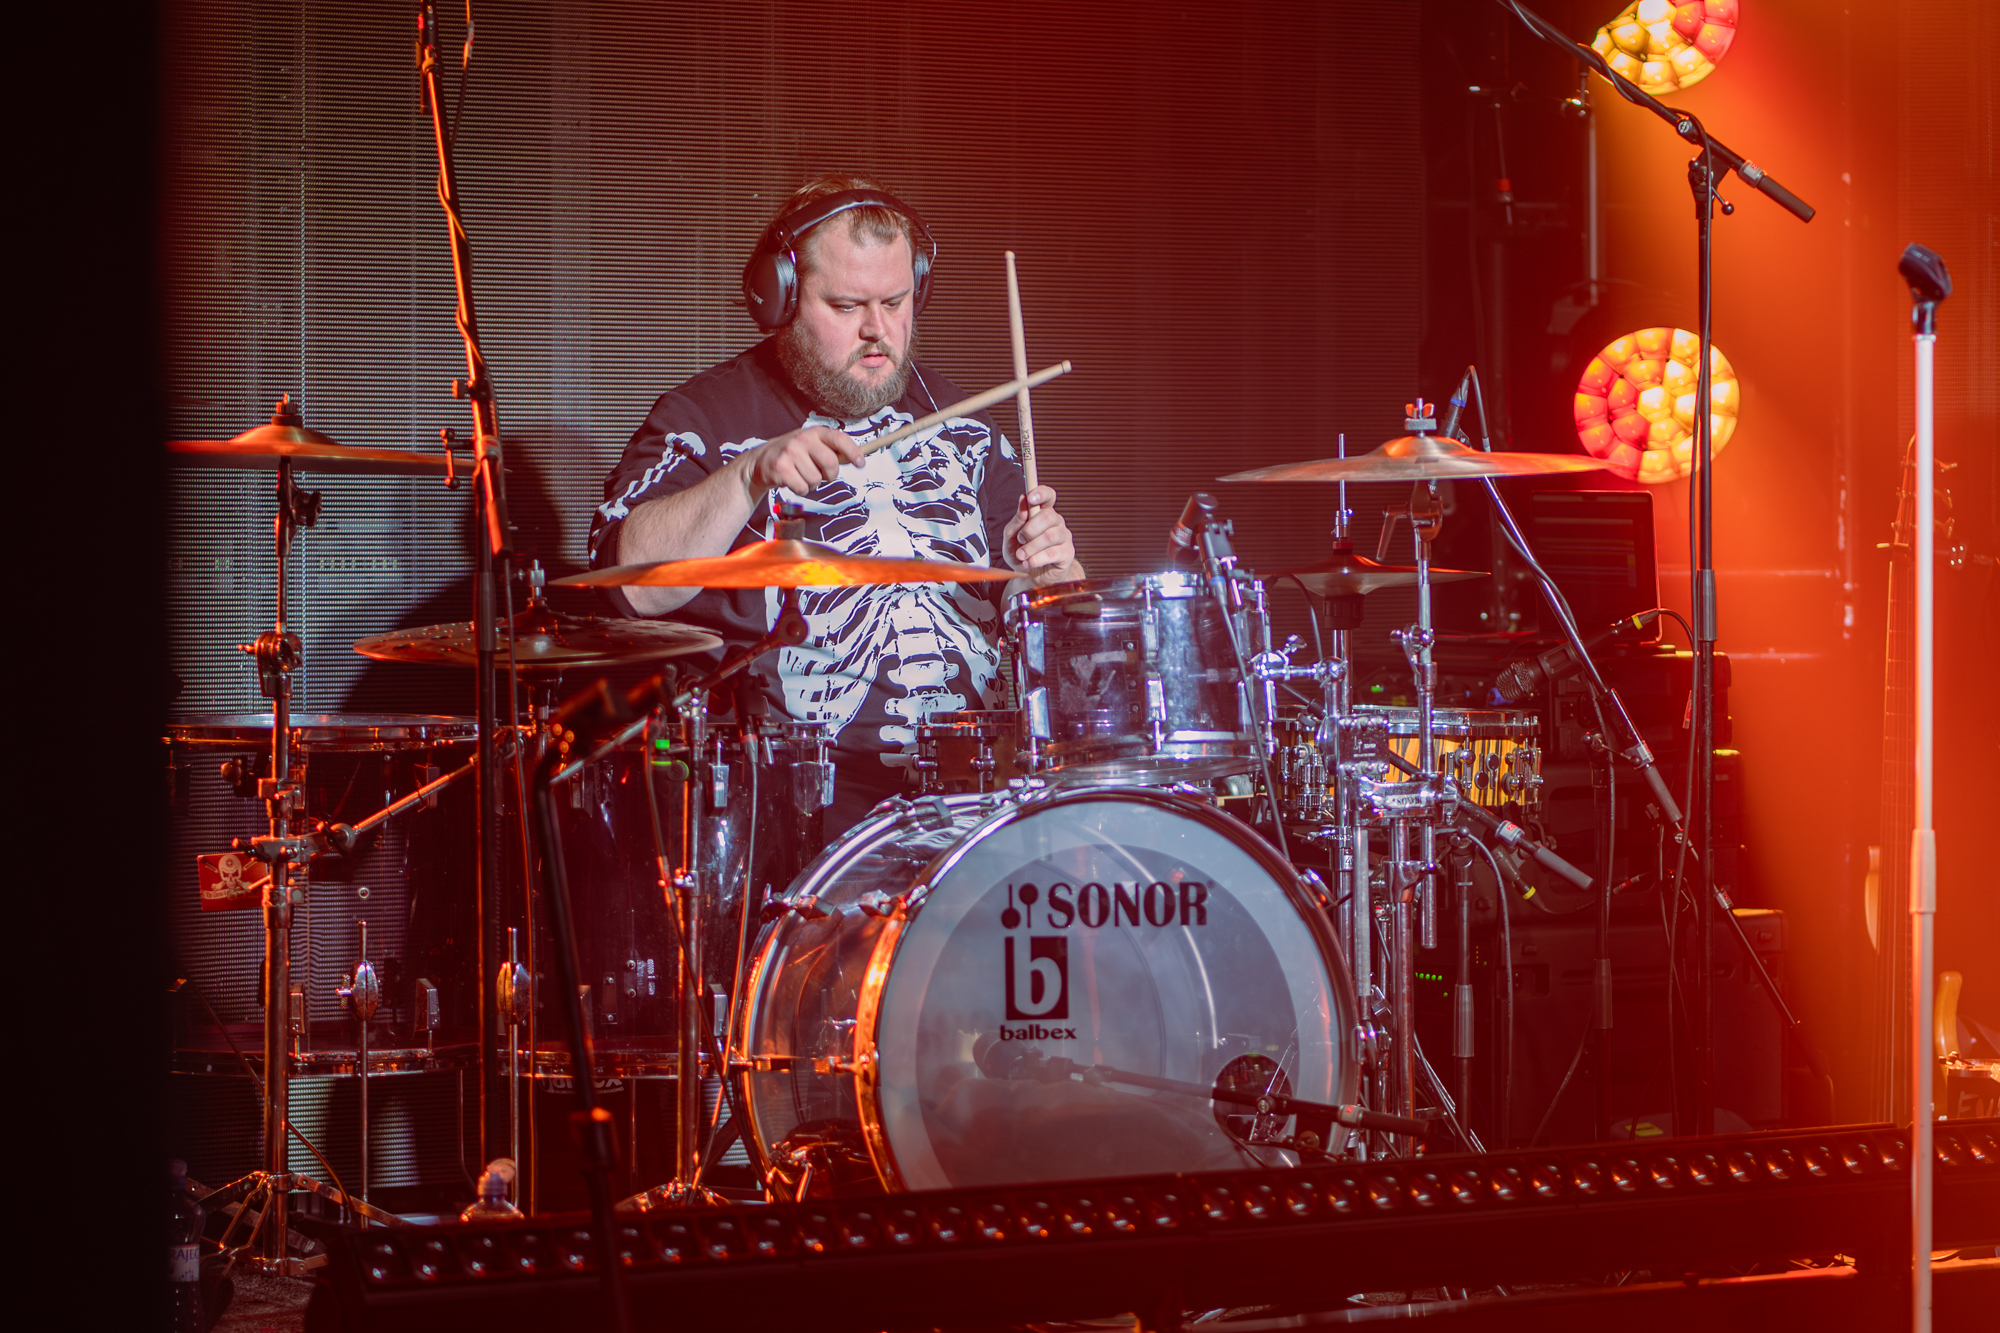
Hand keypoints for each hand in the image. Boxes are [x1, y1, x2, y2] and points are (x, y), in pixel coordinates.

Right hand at [737, 425, 863, 499]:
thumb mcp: (811, 446)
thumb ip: (831, 451)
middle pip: (831, 463)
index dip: (853, 451)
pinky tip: (792, 481)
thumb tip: (856, 458)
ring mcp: (790, 452)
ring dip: (811, 484)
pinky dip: (800, 490)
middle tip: (821, 475)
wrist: (759, 461)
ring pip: (816, 479)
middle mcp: (803, 438)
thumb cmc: (792, 455)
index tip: (861, 463)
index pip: (839, 438)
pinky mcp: (780, 467)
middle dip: (830, 475)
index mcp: (814, 432)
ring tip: (800, 476)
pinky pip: (802, 488)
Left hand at [1001, 486, 1078, 584]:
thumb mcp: (1011, 538)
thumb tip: (1022, 501)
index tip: (1030, 497)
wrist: (1030, 577)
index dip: (1041, 493)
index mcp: (1042, 513)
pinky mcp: (1067, 553)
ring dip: (1031, 547)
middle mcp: (1056, 522)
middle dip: (1030, 529)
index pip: (1048, 496)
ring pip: (1050, 536)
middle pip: (1048, 516)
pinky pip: (1053, 553)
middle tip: (1020, 539)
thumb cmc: (1022, 554)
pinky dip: (1037, 559)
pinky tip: (1029, 563)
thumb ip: (1016, 521)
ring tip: (1022, 555)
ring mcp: (1064, 537)